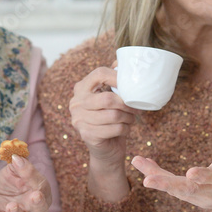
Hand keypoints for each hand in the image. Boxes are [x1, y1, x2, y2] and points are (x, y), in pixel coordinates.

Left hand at [0, 155, 51, 211]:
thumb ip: (20, 164)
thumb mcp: (16, 171)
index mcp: (40, 194)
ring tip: (11, 206)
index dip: (34, 176)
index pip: (42, 186)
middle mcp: (31, 209)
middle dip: (38, 204)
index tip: (21, 164)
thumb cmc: (11, 183)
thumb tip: (17, 157)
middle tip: (36, 196)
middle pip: (39, 210)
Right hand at [69, 66, 137, 201]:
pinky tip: (125, 129)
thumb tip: (121, 62)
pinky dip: (125, 129)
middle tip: (135, 108)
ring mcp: (78, 120)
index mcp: (81, 88)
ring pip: (113, 115)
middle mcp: (75, 102)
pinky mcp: (86, 135)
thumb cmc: (110, 119)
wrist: (105, 149)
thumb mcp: (111, 98)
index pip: (98, 74)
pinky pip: (114, 128)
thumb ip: (113, 80)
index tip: (129, 84)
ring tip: (131, 118)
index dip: (116, 77)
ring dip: (128, 117)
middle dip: (126, 104)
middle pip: (108, 98)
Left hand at [131, 93, 211, 211]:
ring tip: (138, 162)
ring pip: (179, 190)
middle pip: (190, 188)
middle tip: (148, 180)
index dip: (204, 175)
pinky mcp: (198, 200)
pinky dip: (162, 180)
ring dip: (158, 177)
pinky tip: (146, 167)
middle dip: (168, 183)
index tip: (191, 174)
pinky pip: (177, 190)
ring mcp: (206, 197)